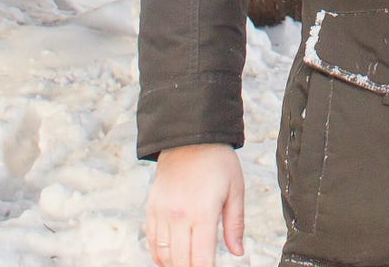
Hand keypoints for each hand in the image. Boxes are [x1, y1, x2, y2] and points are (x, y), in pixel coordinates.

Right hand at [144, 144, 243, 266]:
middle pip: (181, 261)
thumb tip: (237, 252)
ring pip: (164, 255)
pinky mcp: (152, 208)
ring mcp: (162, 212)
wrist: (188, 135)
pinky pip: (152, 241)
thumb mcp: (235, 189)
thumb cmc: (217, 161)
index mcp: (203, 212)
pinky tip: (171, 258)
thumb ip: (235, 224)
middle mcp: (178, 215)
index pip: (201, 259)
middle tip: (202, 266)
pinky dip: (159, 255)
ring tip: (188, 264)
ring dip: (175, 265)